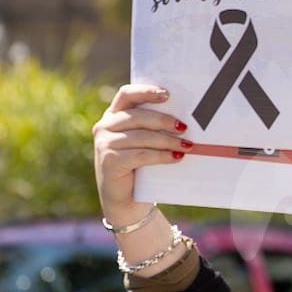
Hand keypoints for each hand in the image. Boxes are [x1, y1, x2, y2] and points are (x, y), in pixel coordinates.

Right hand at [92, 84, 190, 224]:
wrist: (127, 201)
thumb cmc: (142, 168)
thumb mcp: (148, 144)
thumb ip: (155, 129)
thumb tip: (186, 120)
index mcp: (114, 115)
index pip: (127, 95)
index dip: (146, 91)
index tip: (167, 94)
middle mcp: (105, 126)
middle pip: (137, 116)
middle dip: (164, 121)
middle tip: (185, 128)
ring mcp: (104, 144)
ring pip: (141, 136)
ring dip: (167, 141)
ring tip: (187, 146)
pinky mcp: (109, 161)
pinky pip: (140, 155)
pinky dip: (161, 156)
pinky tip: (176, 158)